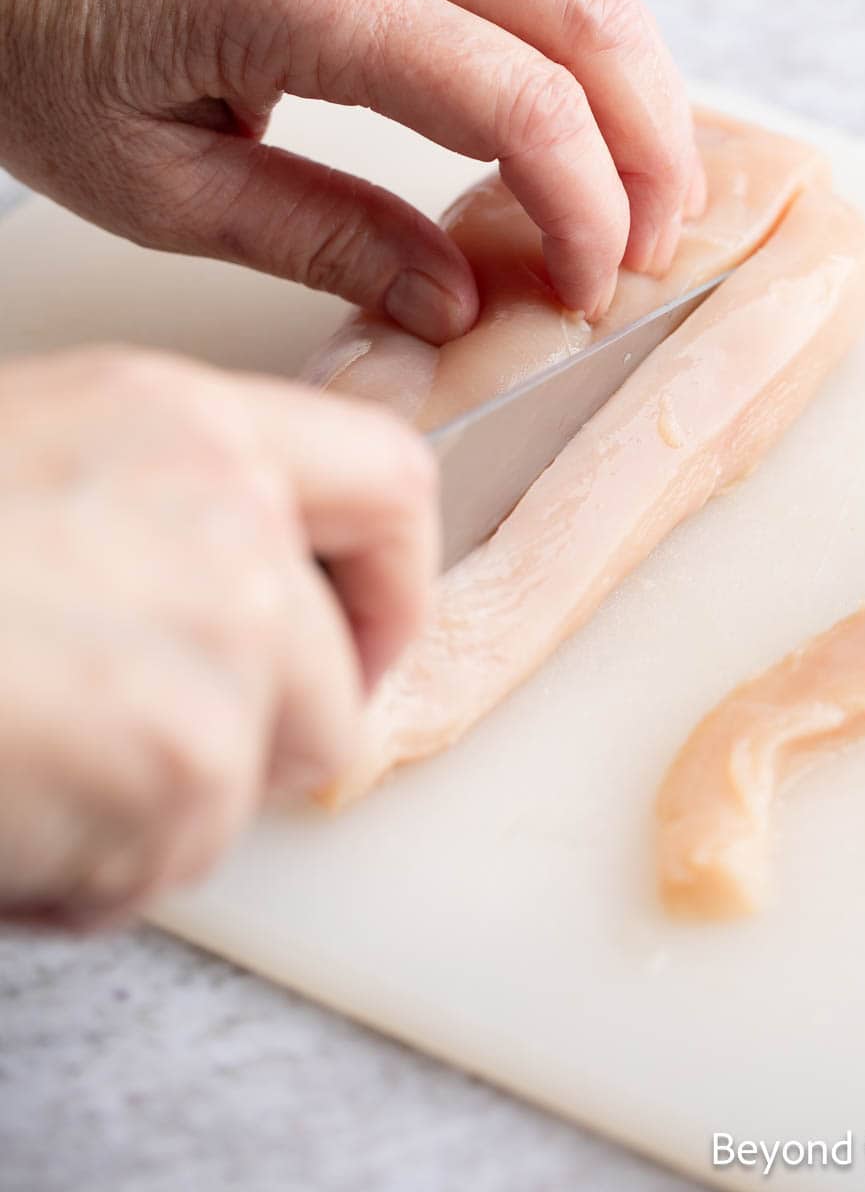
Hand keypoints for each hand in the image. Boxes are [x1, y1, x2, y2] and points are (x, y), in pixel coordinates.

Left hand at [0, 0, 702, 338]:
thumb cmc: (26, 36)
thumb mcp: (155, 184)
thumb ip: (325, 239)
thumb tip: (456, 301)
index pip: (513, 96)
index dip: (584, 202)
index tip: (592, 281)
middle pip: (580, 9)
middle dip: (648, 137)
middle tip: (657, 239)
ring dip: (632, 69)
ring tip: (642, 177)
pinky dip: (577, 15)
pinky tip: (581, 89)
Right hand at [0, 346, 435, 928]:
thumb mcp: (37, 450)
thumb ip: (166, 498)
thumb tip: (250, 577)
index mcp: (194, 426)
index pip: (392, 486)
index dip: (389, 583)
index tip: (352, 639)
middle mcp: (234, 529)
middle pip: (337, 685)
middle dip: (247, 743)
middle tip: (129, 748)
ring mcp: (219, 656)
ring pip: (247, 789)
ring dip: (147, 811)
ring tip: (23, 758)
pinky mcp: (182, 778)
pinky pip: (166, 865)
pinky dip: (85, 871)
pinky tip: (1, 801)